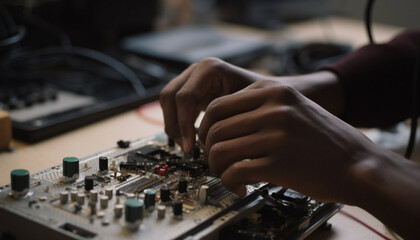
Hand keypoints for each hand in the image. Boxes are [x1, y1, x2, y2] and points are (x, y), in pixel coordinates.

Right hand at [160, 58, 264, 152]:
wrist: (268, 93)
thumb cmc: (264, 99)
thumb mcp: (251, 105)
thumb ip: (231, 116)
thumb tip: (214, 141)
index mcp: (211, 69)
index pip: (185, 97)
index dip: (184, 124)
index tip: (190, 146)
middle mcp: (198, 70)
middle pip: (169, 96)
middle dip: (175, 125)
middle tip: (186, 148)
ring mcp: (192, 79)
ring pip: (167, 102)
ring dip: (173, 126)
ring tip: (187, 147)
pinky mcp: (190, 92)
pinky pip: (173, 107)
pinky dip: (177, 124)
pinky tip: (190, 140)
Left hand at [198, 79, 375, 202]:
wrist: (358, 164)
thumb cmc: (324, 140)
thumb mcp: (293, 107)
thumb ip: (260, 107)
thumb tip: (221, 120)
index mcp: (273, 90)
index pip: (217, 106)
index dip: (206, 128)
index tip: (211, 141)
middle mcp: (273, 108)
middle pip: (214, 128)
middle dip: (208, 149)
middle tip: (217, 161)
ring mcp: (276, 135)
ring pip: (219, 150)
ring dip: (216, 167)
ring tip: (228, 174)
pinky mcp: (279, 163)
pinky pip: (234, 172)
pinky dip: (230, 182)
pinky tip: (241, 186)